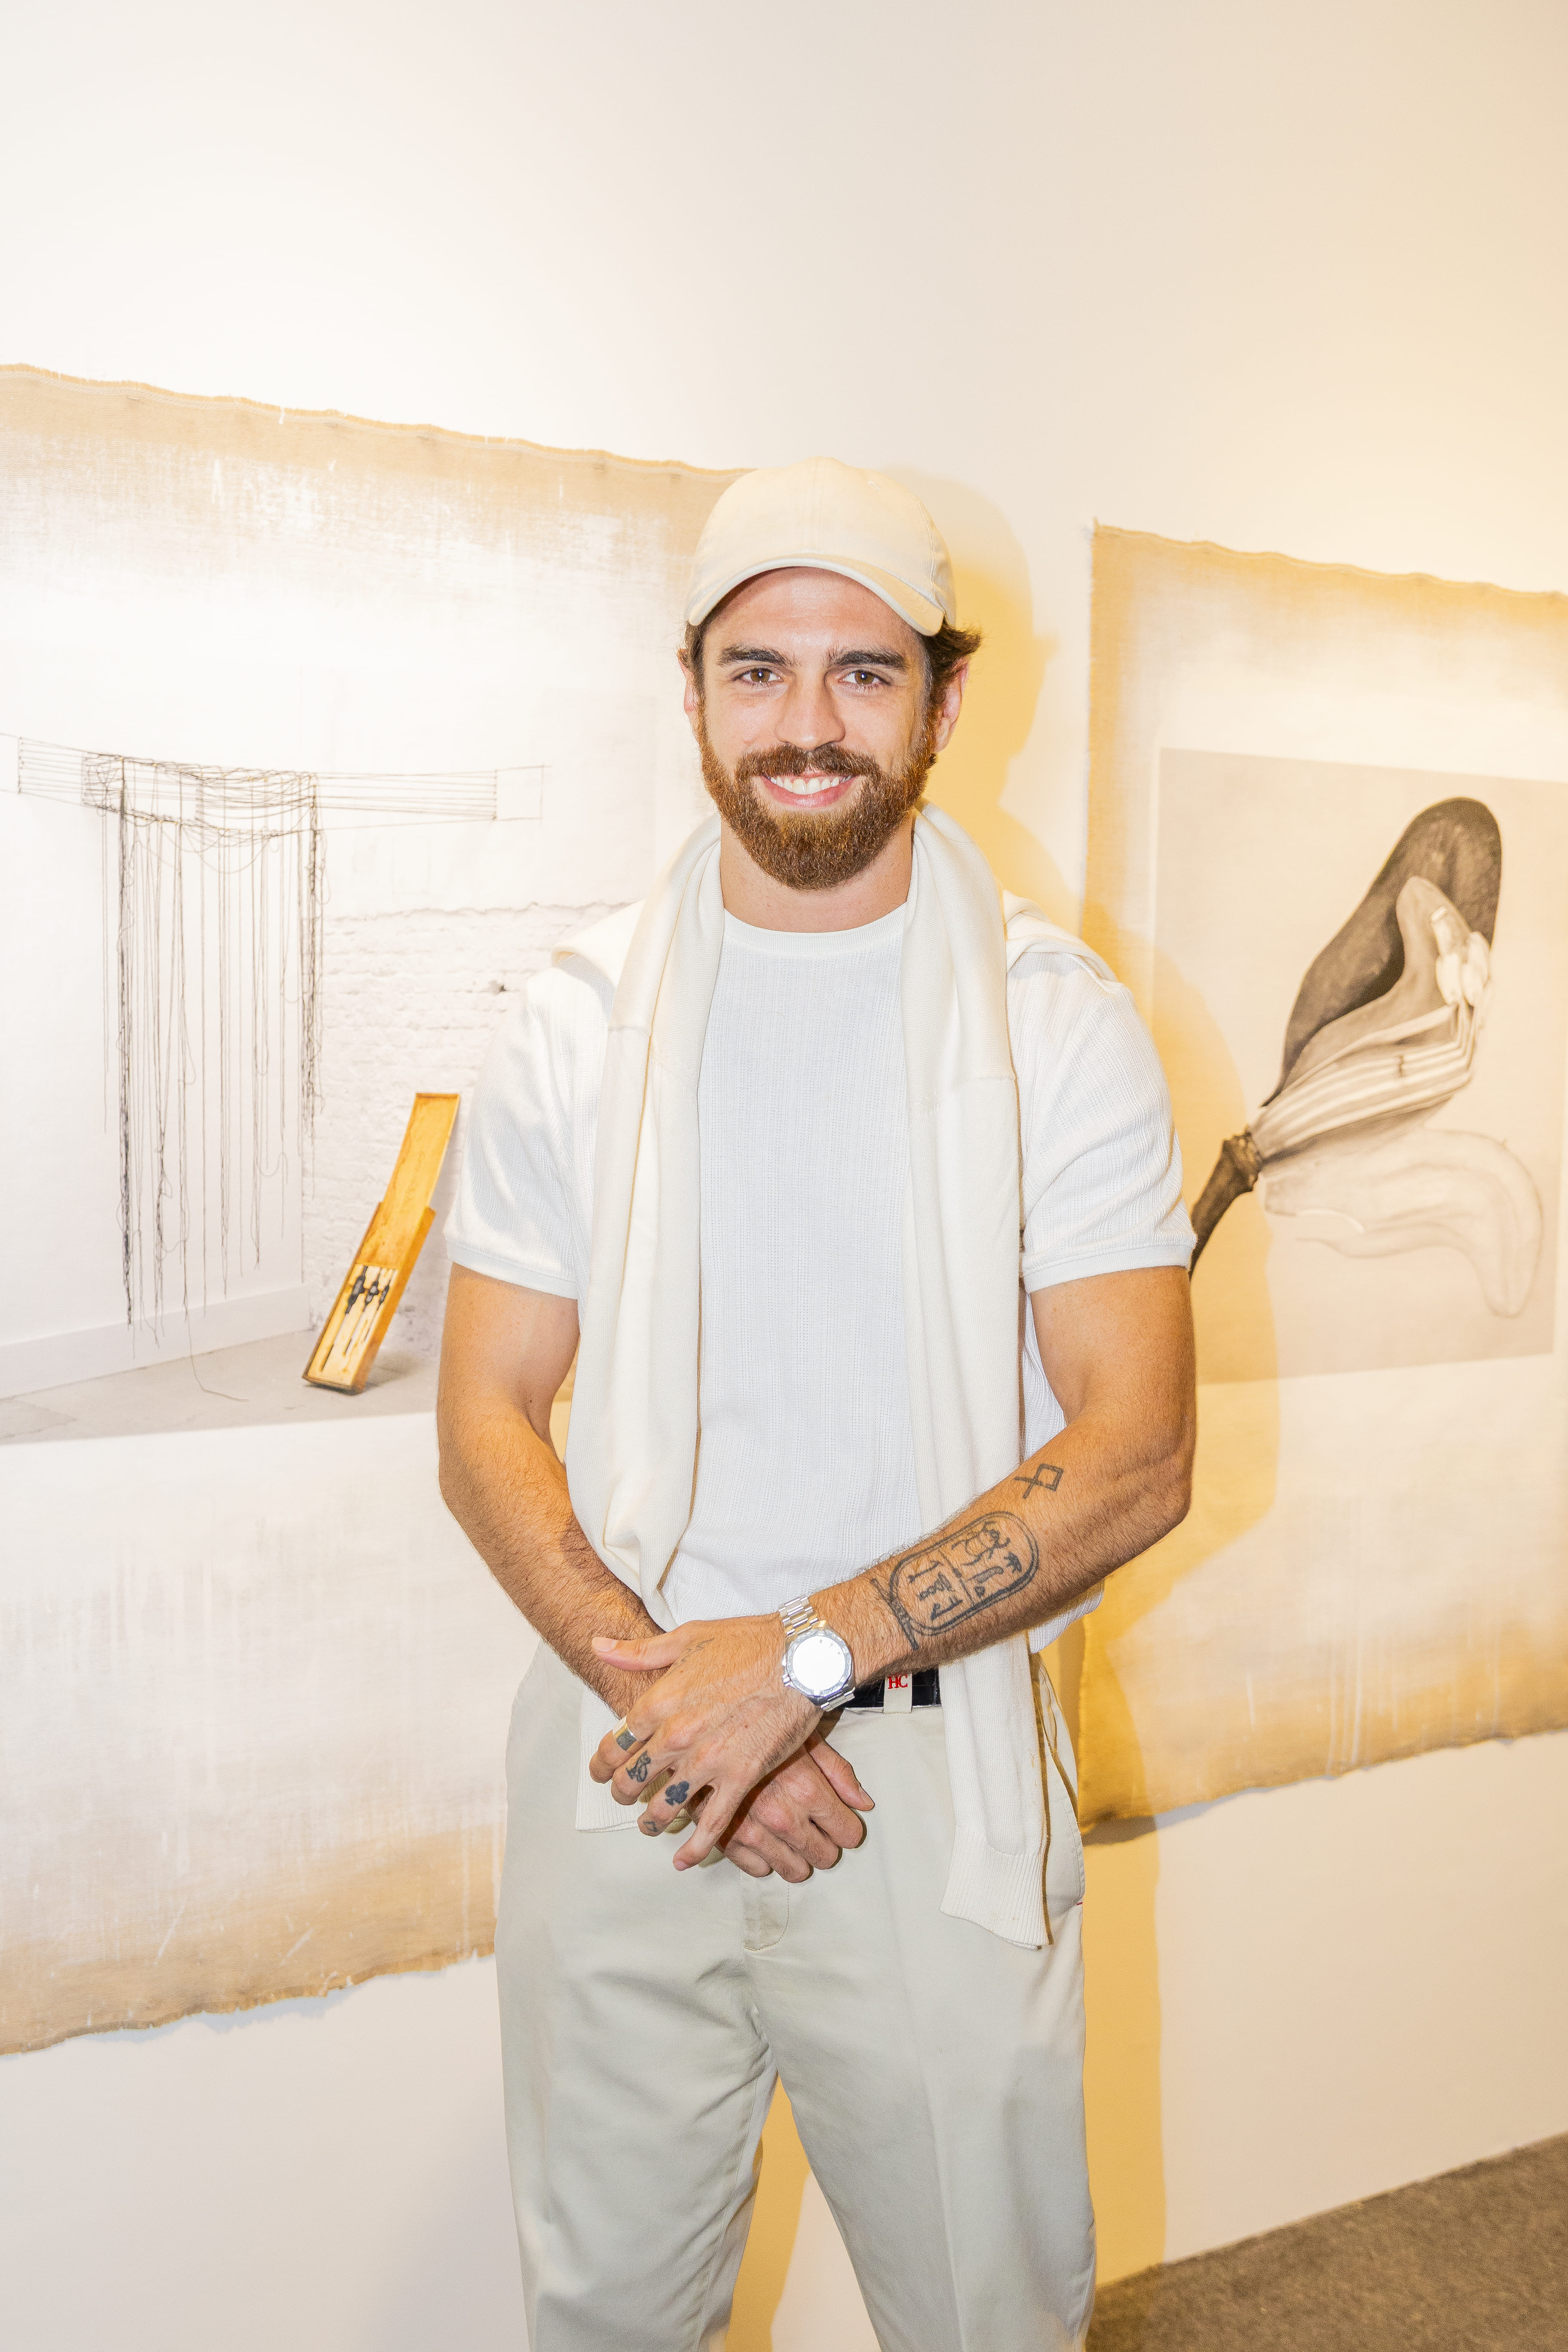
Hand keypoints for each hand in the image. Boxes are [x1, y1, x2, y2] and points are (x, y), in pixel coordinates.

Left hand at [588, 1614, 827, 1868]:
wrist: (800, 1658)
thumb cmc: (747, 1642)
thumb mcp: (686, 1637)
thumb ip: (639, 1651)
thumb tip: (598, 1644)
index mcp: (660, 1700)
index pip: (616, 1742)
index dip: (604, 1761)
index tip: (602, 1769)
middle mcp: (678, 1735)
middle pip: (634, 1777)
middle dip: (623, 1792)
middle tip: (624, 1796)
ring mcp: (709, 1760)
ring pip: (665, 1805)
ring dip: (651, 1820)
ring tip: (649, 1824)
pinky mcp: (741, 1776)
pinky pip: (712, 1822)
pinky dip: (695, 1847)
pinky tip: (682, 1860)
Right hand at [698, 1733, 873, 1880]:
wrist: (701, 1727)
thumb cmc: (756, 1727)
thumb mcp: (805, 1738)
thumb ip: (839, 1773)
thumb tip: (864, 1803)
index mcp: (806, 1788)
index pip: (848, 1833)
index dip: (846, 1828)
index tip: (839, 1822)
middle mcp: (783, 1816)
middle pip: (825, 1857)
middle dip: (825, 1845)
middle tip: (815, 1828)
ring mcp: (754, 1832)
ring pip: (795, 1871)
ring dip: (797, 1856)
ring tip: (790, 1834)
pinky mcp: (727, 1841)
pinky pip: (759, 1870)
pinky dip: (763, 1857)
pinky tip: (763, 1835)